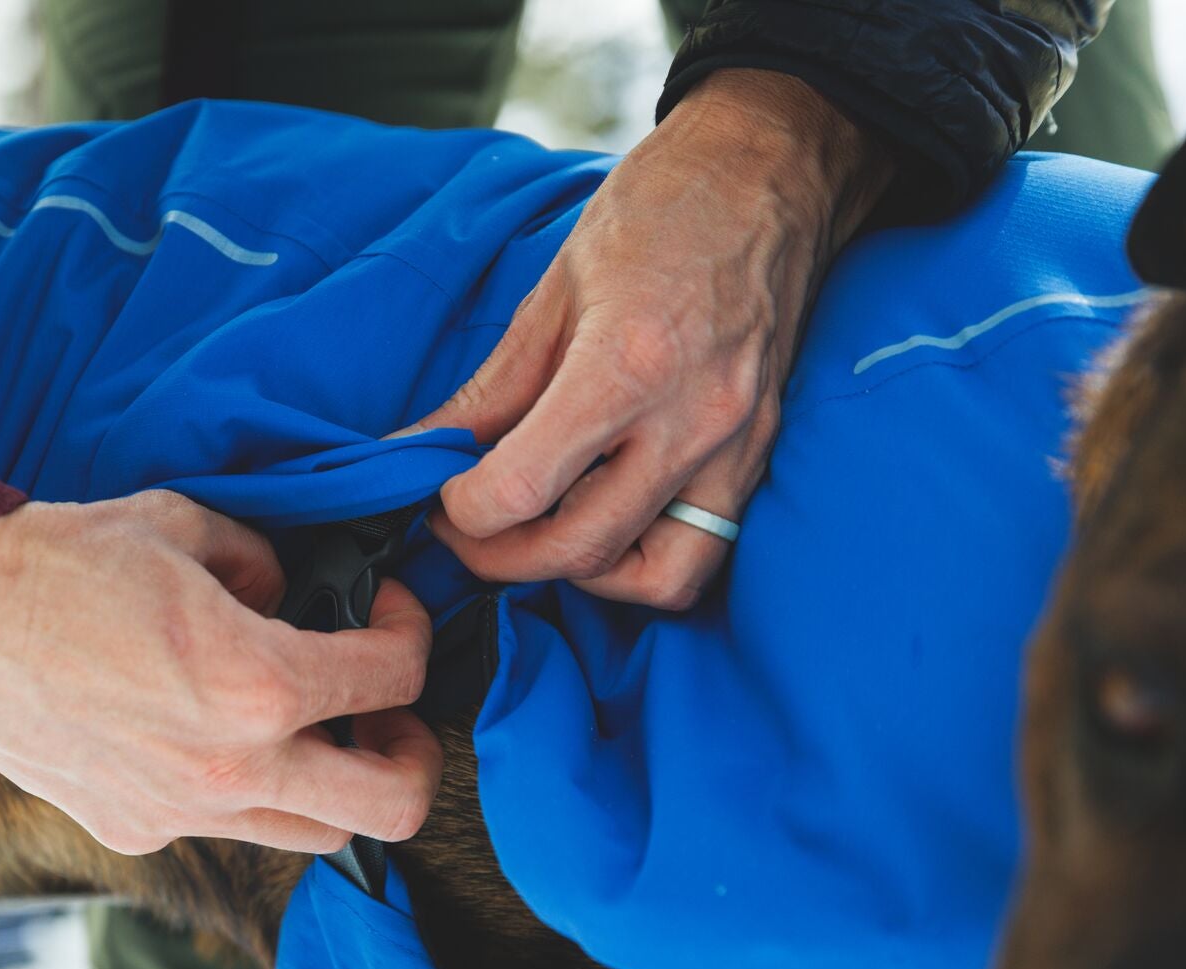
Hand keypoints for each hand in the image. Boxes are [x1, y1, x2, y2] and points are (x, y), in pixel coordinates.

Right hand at [0, 491, 440, 854]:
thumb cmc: (55, 561)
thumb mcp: (185, 526)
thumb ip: (265, 562)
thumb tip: (292, 593)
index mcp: (256, 684)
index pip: (395, 678)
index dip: (411, 633)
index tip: (388, 614)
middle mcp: (229, 769)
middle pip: (392, 805)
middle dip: (412, 752)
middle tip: (387, 712)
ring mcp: (180, 814)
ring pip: (317, 837)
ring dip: (335, 784)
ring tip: (311, 730)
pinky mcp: (133, 831)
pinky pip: (228, 827)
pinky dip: (248, 791)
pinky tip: (214, 737)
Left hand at [403, 69, 892, 607]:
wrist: (771, 172)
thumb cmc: (660, 211)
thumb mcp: (553, 290)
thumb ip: (487, 391)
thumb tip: (414, 451)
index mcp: (626, 365)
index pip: (520, 490)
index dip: (459, 510)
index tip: (437, 493)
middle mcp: (690, 421)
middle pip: (576, 549)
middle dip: (496, 556)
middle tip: (461, 527)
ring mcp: (735, 449)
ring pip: (648, 578)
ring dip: (572, 573)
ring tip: (532, 531)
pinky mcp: (759, 459)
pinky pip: (700, 556)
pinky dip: (640, 566)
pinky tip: (600, 525)